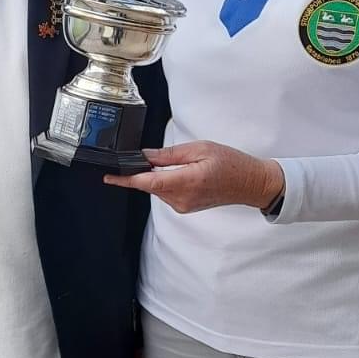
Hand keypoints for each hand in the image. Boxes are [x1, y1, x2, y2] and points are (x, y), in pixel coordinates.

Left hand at [104, 142, 283, 214]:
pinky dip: (167, 183)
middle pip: (150, 185)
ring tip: (184, 164)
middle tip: (156, 157)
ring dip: (159, 177)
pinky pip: (167, 194)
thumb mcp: (199, 149)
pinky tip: (183, 174)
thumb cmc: (230, 163)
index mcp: (186, 181)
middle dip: (146, 171)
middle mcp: (182, 198)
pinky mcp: (185, 208)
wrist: (249, 183)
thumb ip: (169, 154)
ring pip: (158, 189)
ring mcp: (183, 205)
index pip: (147, 182)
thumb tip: (146, 155)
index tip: (109, 177)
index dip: (126, 180)